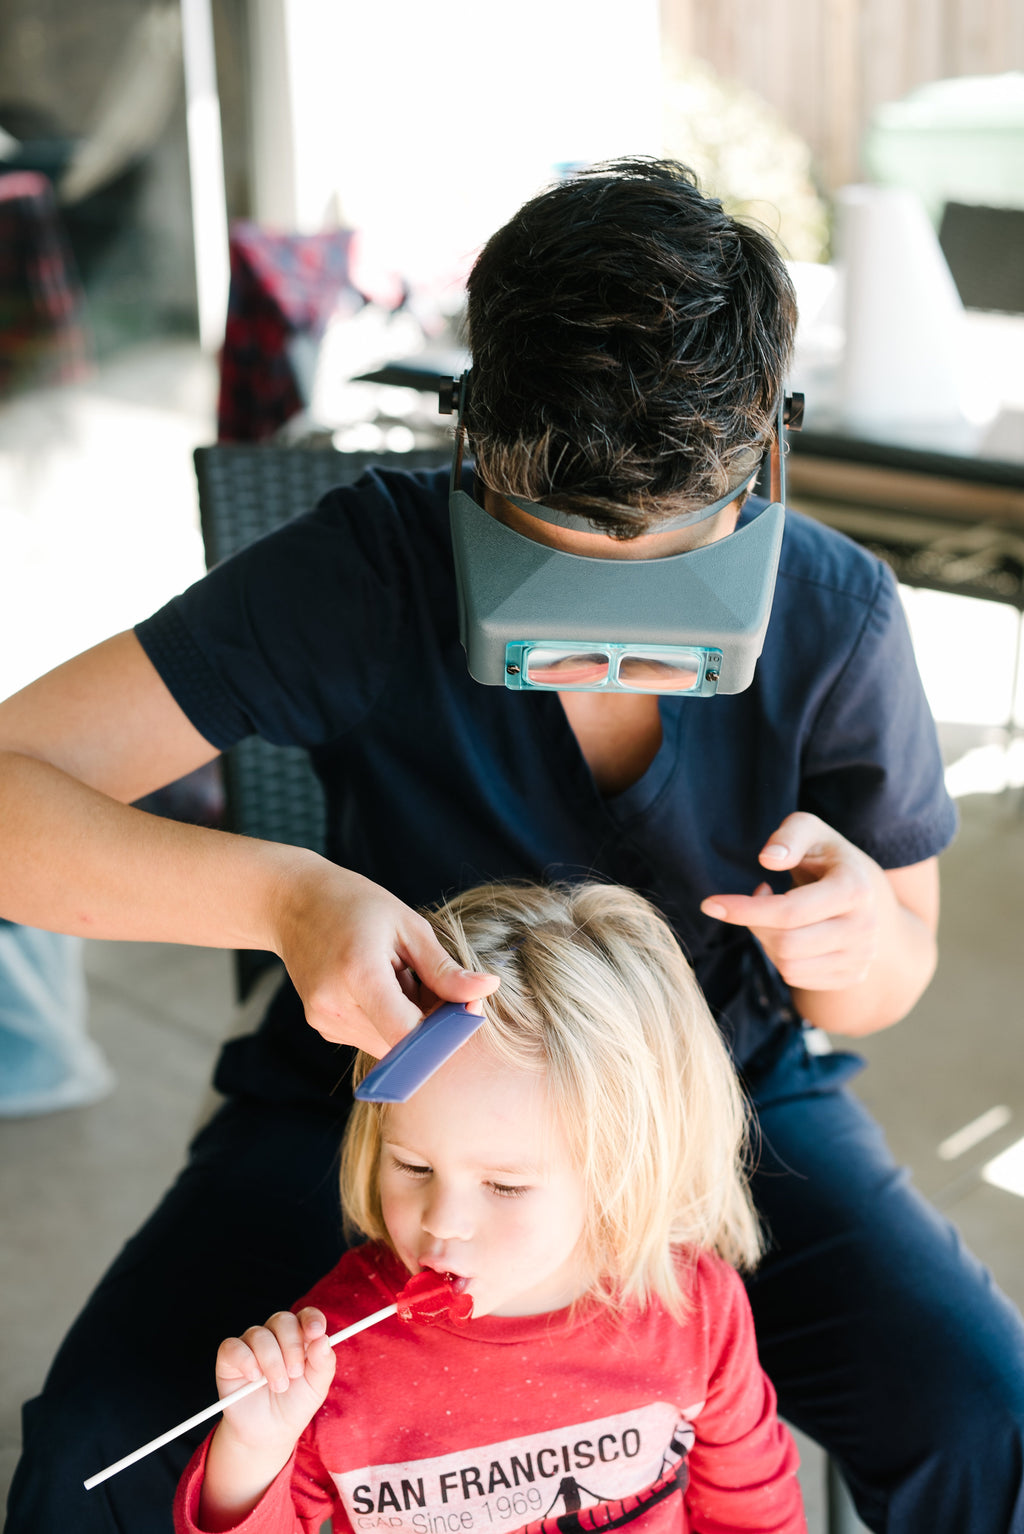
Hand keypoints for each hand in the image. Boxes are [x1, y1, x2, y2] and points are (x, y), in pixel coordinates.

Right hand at [214, 1307, 335, 1457]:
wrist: (269, 1433)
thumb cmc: (294, 1405)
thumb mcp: (316, 1388)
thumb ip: (324, 1363)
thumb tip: (323, 1339)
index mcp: (300, 1337)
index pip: (306, 1315)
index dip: (311, 1319)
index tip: (316, 1332)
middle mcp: (275, 1336)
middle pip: (283, 1320)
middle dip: (292, 1346)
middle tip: (295, 1374)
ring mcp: (251, 1344)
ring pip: (259, 1334)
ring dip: (272, 1361)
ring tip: (278, 1386)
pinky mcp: (229, 1358)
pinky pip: (233, 1347)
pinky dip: (245, 1361)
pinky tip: (254, 1378)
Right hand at [271, 858, 499, 1055]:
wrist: (293, 904)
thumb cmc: (355, 904)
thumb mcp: (407, 926)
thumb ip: (444, 969)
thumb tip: (487, 990)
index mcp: (358, 974)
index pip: (409, 1034)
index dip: (445, 1032)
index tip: (466, 1011)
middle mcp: (335, 1006)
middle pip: (404, 1043)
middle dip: (432, 1024)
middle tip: (435, 982)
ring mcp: (325, 1021)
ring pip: (391, 1045)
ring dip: (410, 1023)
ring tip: (400, 978)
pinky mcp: (324, 1027)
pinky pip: (373, 1038)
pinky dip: (389, 1021)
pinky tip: (381, 986)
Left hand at [700, 812, 888, 992]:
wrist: (868, 891)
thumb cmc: (827, 856)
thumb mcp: (810, 830)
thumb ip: (789, 836)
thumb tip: (768, 859)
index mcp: (855, 889)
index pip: (788, 912)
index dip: (744, 910)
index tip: (710, 903)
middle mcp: (864, 928)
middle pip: (785, 944)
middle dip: (754, 924)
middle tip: (755, 897)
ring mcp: (861, 956)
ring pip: (789, 966)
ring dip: (766, 940)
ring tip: (775, 912)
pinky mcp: (852, 975)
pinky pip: (798, 978)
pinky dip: (781, 957)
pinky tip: (790, 932)